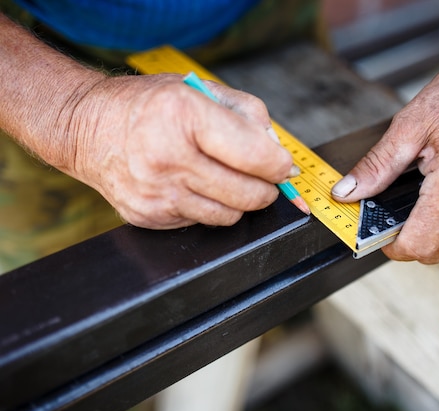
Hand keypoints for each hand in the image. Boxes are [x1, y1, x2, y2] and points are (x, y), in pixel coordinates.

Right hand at [65, 74, 293, 228]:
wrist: (86, 129)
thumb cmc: (148, 106)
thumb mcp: (200, 89)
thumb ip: (249, 116)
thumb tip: (280, 157)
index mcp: (184, 116)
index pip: (256, 157)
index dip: (279, 166)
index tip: (282, 166)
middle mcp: (168, 158)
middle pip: (249, 195)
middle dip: (266, 188)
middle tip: (260, 176)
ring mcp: (157, 194)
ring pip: (230, 216)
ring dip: (238, 200)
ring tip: (222, 177)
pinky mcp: (149, 217)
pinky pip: (202, 222)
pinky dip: (209, 206)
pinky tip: (192, 185)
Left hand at [332, 44, 438, 262]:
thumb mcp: (408, 128)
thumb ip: (375, 168)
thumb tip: (346, 193)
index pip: (418, 245)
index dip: (393, 245)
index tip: (381, 233)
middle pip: (437, 252)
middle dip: (413, 239)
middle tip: (400, 210)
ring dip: (435, 231)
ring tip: (429, 192)